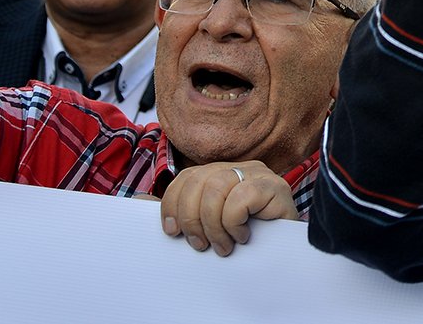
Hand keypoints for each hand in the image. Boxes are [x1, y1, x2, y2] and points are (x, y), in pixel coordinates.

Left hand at [159, 160, 298, 255]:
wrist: (286, 256)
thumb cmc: (245, 241)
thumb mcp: (207, 226)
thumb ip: (178, 212)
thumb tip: (136, 201)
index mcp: (221, 173)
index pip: (186, 177)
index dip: (172, 204)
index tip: (172, 234)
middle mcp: (239, 167)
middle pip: (197, 180)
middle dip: (191, 219)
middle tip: (202, 245)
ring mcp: (258, 174)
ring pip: (215, 188)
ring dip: (213, 225)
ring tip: (224, 245)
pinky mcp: (275, 187)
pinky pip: (240, 197)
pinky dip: (234, 221)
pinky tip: (243, 235)